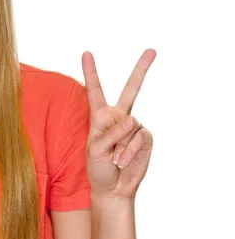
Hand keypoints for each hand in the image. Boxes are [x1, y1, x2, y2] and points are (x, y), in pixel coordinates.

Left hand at [81, 49, 155, 199]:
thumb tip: (131, 120)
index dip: (91, 72)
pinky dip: (129, 152)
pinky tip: (122, 161)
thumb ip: (110, 133)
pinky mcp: (145, 138)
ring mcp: (133, 127)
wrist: (113, 188)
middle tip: (152, 50)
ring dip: (119, 146)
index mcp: (99, 115)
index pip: (95, 90)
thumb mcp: (94, 149)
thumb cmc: (97, 167)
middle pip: (131, 90)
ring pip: (130, 126)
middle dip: (141, 69)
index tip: (86, 53)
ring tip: (113, 158)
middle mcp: (118, 117)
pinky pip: (138, 138)